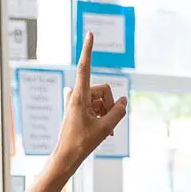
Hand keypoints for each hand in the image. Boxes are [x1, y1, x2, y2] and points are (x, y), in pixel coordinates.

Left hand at [54, 34, 125, 166]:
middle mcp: (76, 95)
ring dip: (106, 112)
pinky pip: (95, 105)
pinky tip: (104, 130)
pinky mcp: (77, 108)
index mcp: (80, 95)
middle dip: (110, 105)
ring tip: (105, 130)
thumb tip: (123, 101)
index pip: (85, 67)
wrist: (66, 157)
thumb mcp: (105, 128)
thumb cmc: (82, 143)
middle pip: (103, 90)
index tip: (90, 33)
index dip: (88, 50)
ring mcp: (76, 101)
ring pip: (100, 99)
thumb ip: (118, 112)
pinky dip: (101, 115)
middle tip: (109, 124)